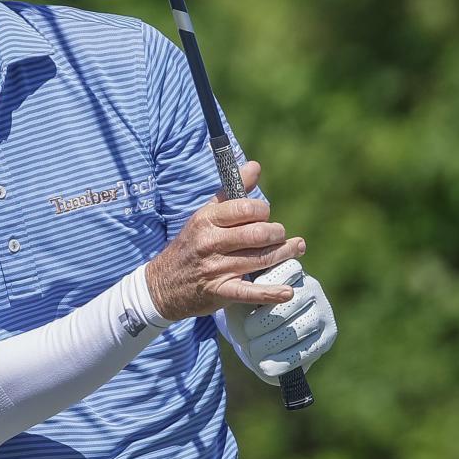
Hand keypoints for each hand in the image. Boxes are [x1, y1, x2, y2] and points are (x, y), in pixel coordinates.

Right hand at [144, 162, 305, 321]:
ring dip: (284, 254)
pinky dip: (271, 292)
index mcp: (206, 219)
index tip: (265, 215)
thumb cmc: (191, 244)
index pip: (245, 208)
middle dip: (277, 233)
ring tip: (296, 248)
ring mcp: (215, 268)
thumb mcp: (205, 215)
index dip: (262, 211)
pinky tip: (287, 291)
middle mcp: (210, 242)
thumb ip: (232, 192)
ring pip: (260, 259)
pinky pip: (249, 292)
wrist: (163, 283)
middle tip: (280, 234)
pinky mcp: (220, 292)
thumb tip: (255, 166)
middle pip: (257, 234)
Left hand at [220, 259, 336, 383]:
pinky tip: (265, 366)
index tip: (249, 292)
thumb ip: (245, 292)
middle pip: (289, 303)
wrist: (262, 336)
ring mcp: (323, 312)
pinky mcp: (328, 336)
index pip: (286, 269)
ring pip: (296, 329)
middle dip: (264, 320)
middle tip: (246, 332)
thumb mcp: (241, 298)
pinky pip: (305, 351)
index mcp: (293, 271)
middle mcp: (312, 288)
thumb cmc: (247, 309)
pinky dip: (282, 361)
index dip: (267, 282)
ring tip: (252, 349)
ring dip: (270, 342)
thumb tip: (252, 294)